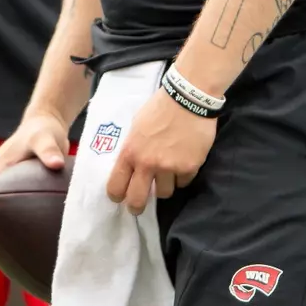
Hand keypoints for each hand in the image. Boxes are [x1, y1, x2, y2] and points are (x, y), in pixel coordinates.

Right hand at [0, 110, 72, 270]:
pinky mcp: (17, 196)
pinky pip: (8, 218)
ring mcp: (6, 190)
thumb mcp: (45, 136)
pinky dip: (8, 235)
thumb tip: (55, 163)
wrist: (46, 126)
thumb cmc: (42, 132)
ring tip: (0, 267)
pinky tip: (20, 252)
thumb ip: (48, 148)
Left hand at [106, 91, 215, 214]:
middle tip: (139, 207)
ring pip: (165, 193)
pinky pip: (183, 182)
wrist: (188, 98)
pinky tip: (184, 160)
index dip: (117, 195)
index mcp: (130, 152)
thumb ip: (133, 148)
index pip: (116, 185)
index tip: (120, 198)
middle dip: (136, 207)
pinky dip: (183, 175)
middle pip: (137, 200)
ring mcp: (169, 167)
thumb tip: (132, 164)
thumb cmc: (159, 108)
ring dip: (165, 185)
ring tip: (169, 171)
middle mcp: (147, 163)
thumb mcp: (137, 126)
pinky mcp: (189, 168)